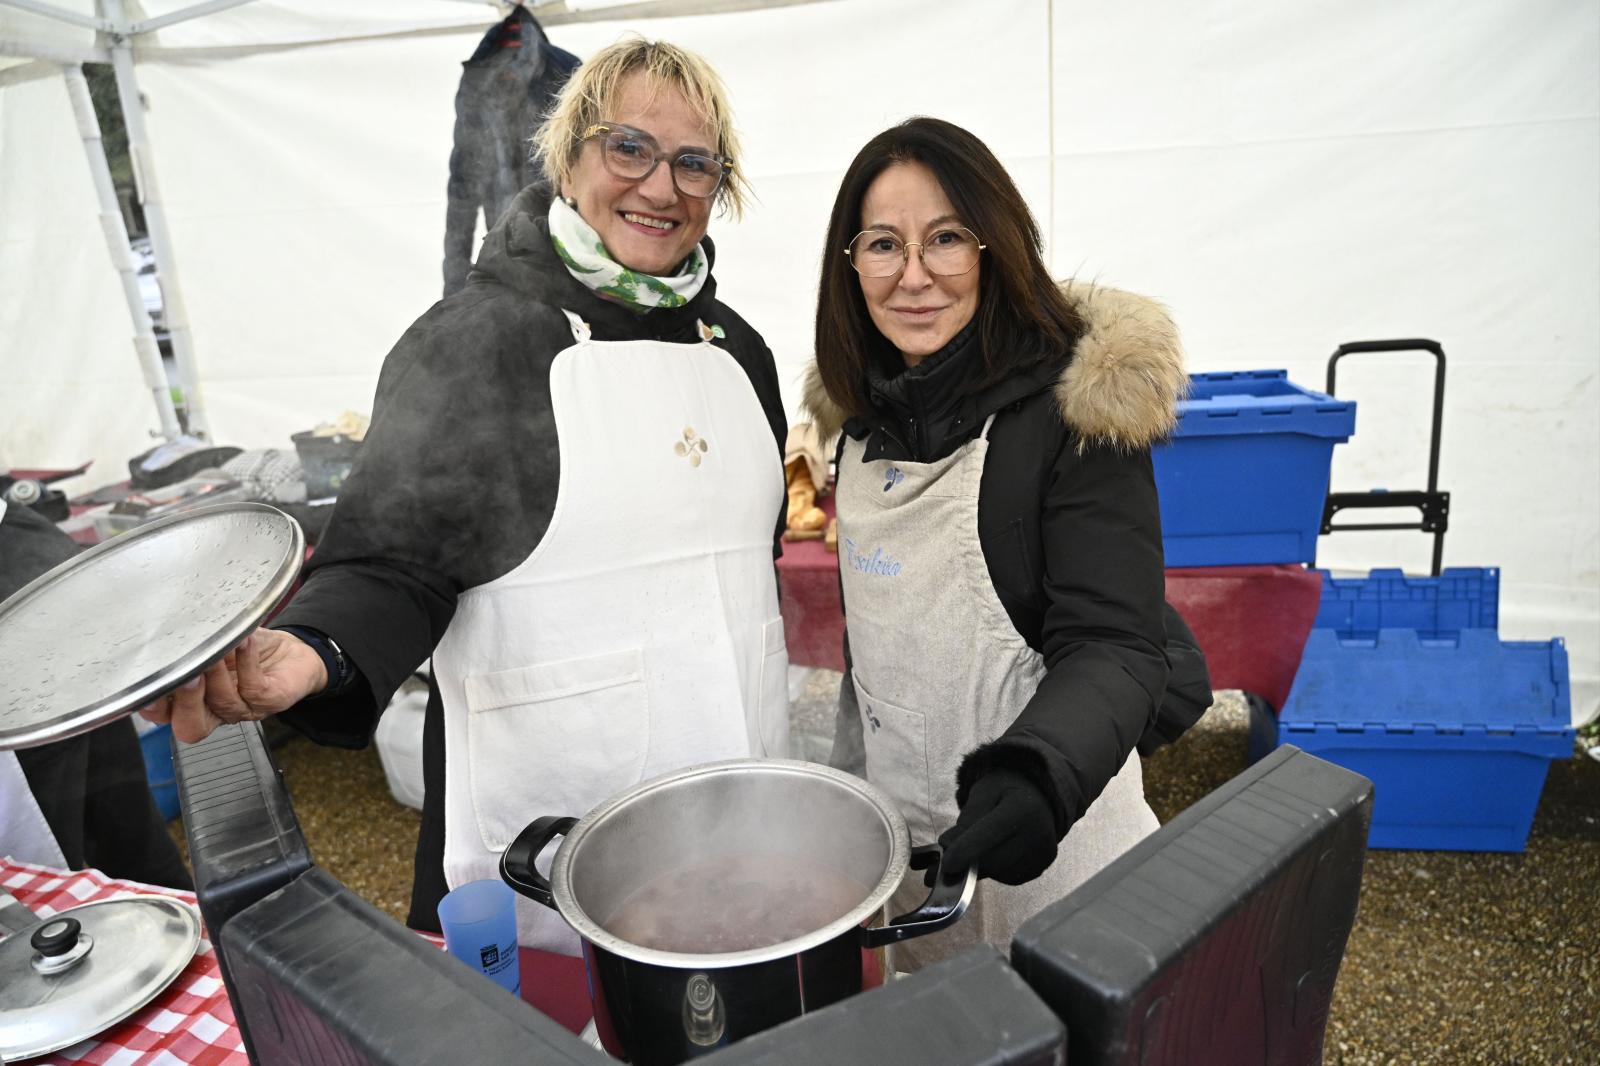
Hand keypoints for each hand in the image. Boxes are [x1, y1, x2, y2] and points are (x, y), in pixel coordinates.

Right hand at [138, 628, 326, 743]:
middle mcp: (215, 711)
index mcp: (193, 701)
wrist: (292, 654)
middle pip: (190, 725)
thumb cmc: (246, 651)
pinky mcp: (270, 700)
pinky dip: (246, 661)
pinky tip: (243, 641)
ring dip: (217, 674)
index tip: (146, 688)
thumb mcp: (214, 643)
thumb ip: (192, 641)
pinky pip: (254, 687)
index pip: (163, 715)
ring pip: (223, 701)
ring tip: (217, 647)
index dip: (152, 707)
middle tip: (187, 674)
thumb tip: (168, 623)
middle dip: (185, 701)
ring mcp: (243, 709)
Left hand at [933, 769, 1057, 886]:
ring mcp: (1040, 856)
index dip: (964, 852)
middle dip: (968, 860)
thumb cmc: (1005, 793)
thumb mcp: (983, 792)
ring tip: (981, 844)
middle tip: (953, 854)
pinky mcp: (1038, 870)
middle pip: (992, 861)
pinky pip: (1005, 878)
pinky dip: (993, 870)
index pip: (988, 836)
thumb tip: (948, 846)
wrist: (1037, 800)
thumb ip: (966, 818)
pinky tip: (996, 852)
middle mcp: (1038, 835)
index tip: (946, 864)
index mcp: (1023, 809)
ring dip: (980, 865)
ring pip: (996, 873)